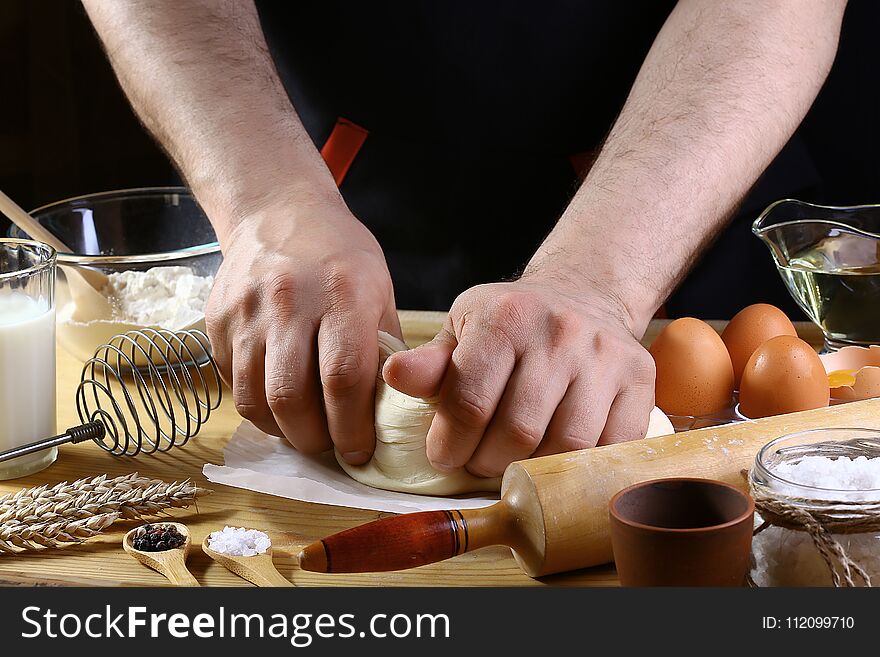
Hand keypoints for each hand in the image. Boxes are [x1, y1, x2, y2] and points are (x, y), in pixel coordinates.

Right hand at [207, 196, 399, 463]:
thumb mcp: (379, 290)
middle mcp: (288, 301)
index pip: (344, 378)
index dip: (352, 428)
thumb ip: (384, 351)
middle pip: (292, 397)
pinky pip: (233, 385)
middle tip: (332, 448)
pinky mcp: (216, 321)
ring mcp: (246, 311)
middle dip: (315, 440)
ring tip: (306, 434)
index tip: (360, 451)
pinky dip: (258, 410)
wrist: (276, 212)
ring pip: (255, 399)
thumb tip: (389, 415)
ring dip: (283, 432)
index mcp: (342, 293)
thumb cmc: (340, 256)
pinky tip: (280, 407)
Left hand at [382, 275, 655, 476]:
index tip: (443, 455)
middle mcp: (560, 332)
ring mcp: (605, 356)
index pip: (469, 401)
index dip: (449, 443)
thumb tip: (394, 376)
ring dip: (532, 470)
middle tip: (477, 461)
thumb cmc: (511, 320)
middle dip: (486, 461)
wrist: (582, 294)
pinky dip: (580, 465)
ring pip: (566, 446)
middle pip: (518, 432)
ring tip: (513, 462)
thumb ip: (431, 361)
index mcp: (505, 317)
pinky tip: (556, 457)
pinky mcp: (640, 378)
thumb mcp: (463, 327)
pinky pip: (611, 446)